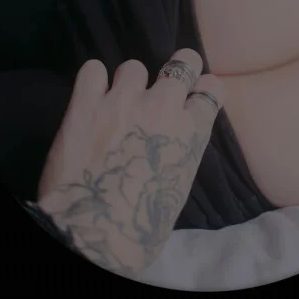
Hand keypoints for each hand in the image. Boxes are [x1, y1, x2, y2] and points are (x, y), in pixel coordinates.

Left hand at [37, 48, 224, 276]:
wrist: (93, 235)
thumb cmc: (142, 225)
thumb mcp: (179, 185)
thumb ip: (181, 148)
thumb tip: (172, 136)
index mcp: (191, 131)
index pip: (211, 89)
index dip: (203, 89)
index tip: (195, 94)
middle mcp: (163, 106)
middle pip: (183, 62)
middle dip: (179, 67)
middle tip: (167, 79)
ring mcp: (124, 101)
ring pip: (134, 66)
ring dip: (129, 82)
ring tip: (118, 101)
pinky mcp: (87, 104)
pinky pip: (93, 69)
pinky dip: (93, 80)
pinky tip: (92, 95)